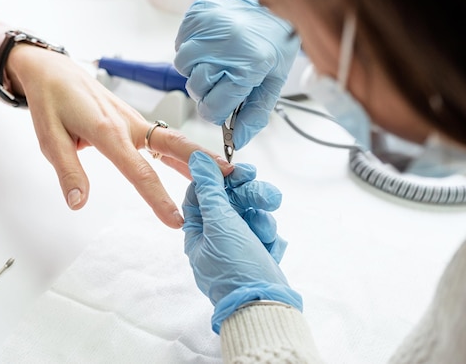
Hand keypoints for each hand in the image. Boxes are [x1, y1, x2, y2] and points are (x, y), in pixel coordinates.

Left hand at [6, 45, 234, 228]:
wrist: (53, 70)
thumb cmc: (50, 102)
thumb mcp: (50, 139)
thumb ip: (68, 171)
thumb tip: (79, 203)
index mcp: (107, 130)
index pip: (139, 170)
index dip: (159, 197)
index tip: (176, 219)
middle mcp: (129, 124)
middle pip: (174, 144)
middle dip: (203, 164)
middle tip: (231, 180)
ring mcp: (135, 120)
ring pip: (175, 139)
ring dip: (200, 157)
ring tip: (227, 174)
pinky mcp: (135, 121)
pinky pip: (165, 137)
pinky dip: (184, 152)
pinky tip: (194, 166)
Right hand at [174, 0, 300, 148]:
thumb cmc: (275, 35)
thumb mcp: (274, 78)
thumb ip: (256, 112)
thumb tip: (238, 141)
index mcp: (247, 66)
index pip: (213, 109)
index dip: (218, 112)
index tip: (224, 105)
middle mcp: (223, 48)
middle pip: (196, 90)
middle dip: (208, 90)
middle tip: (225, 78)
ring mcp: (206, 30)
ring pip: (184, 68)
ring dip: (197, 69)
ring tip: (217, 59)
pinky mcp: (194, 17)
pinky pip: (180, 45)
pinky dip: (192, 50)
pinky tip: (210, 44)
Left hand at [183, 151, 300, 331]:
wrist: (265, 306)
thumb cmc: (236, 268)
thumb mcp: (220, 223)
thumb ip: (210, 190)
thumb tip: (196, 160)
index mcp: (197, 231)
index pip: (202, 192)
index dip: (219, 178)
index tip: (236, 171)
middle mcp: (214, 237)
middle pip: (230, 200)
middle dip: (250, 197)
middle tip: (266, 196)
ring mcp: (236, 245)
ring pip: (251, 213)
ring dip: (262, 220)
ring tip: (265, 234)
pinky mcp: (256, 252)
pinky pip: (263, 230)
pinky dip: (268, 237)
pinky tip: (269, 248)